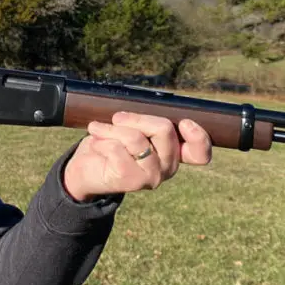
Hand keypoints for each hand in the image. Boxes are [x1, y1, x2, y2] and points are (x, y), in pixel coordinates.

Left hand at [62, 111, 212, 201]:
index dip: (199, 136)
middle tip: (116, 118)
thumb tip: (145, 104)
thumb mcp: (131, 128)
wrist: (84, 169)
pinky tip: (95, 143)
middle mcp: (168, 167)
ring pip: (137, 138)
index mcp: (174, 153)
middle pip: (164, 129)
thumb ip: (144, 121)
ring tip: (97, 129)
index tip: (185, 123)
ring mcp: (152, 177)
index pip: (200, 152)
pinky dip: (101, 139)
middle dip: (136, 117)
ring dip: (112, 128)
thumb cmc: (110, 144)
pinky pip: (117, 148)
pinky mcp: (131, 181)